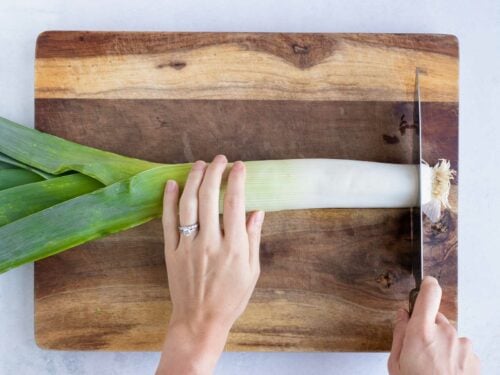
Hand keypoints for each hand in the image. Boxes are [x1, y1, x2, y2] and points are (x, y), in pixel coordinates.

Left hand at [156, 155, 264, 374]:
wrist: (200, 321)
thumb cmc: (231, 298)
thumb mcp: (252, 271)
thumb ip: (253, 239)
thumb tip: (257, 211)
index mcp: (233, 247)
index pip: (236, 204)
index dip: (237, 180)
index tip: (239, 166)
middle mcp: (210, 243)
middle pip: (209, 198)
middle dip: (214, 172)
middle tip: (219, 159)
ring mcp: (187, 247)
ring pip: (187, 205)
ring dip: (193, 180)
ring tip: (199, 164)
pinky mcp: (171, 252)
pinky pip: (168, 222)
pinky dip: (169, 201)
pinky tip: (172, 184)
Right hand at [388, 276, 479, 374]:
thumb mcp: (395, 364)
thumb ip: (399, 333)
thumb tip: (402, 314)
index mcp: (421, 332)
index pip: (429, 294)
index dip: (427, 286)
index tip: (426, 284)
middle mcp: (445, 333)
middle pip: (436, 318)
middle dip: (428, 328)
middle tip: (420, 350)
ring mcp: (463, 345)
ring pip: (449, 335)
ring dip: (442, 344)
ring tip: (433, 367)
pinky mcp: (474, 358)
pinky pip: (461, 349)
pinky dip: (454, 356)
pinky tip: (446, 372)